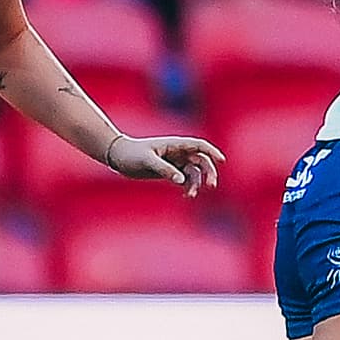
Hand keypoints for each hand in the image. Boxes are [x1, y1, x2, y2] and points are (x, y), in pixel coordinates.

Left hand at [108, 131, 223, 190]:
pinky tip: (186, 195)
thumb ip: (165, 170)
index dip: (212, 152)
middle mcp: (177, 152)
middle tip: (211, 186)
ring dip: (196, 183)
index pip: (199, 145)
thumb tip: (181, 180)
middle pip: (201, 160)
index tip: (222, 161)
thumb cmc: (131, 154)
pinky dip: (188, 186)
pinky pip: (184, 179)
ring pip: (194, 172)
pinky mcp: (169, 172)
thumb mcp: (147, 162)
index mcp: (174, 144)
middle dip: (208, 172)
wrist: (118, 157)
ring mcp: (174, 162)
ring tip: (191, 196)